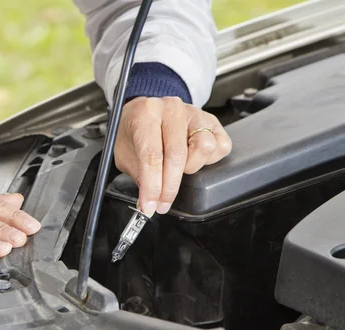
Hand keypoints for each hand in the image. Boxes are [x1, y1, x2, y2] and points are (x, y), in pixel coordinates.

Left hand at [115, 97, 231, 215]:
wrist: (144, 111)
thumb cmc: (134, 130)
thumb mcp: (124, 152)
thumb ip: (138, 175)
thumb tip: (150, 200)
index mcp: (145, 114)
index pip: (152, 155)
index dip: (152, 186)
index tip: (150, 206)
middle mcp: (171, 109)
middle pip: (177, 155)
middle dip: (169, 187)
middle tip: (161, 203)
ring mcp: (193, 113)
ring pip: (204, 148)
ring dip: (191, 167)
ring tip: (177, 168)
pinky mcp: (211, 120)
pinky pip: (221, 146)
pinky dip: (209, 160)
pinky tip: (192, 159)